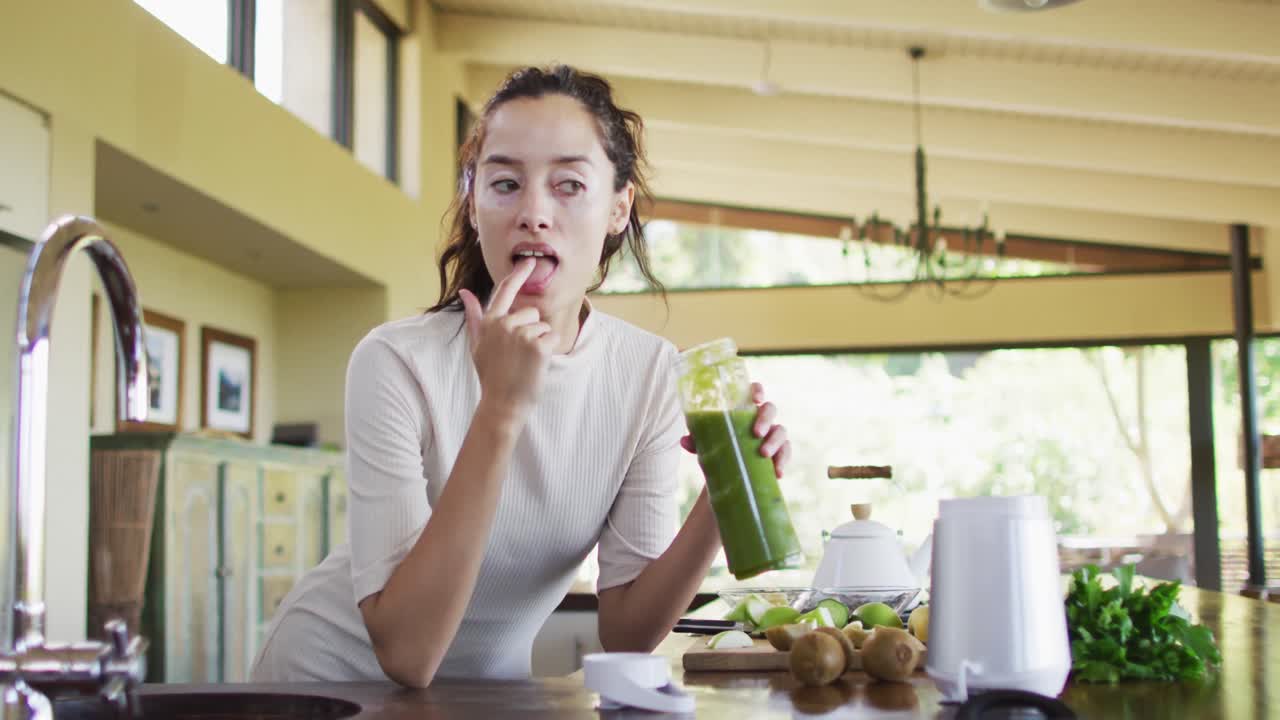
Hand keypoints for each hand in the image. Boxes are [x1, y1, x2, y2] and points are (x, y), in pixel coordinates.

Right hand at [459, 259, 557, 422]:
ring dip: (540, 342)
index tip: (529, 262)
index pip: (504, 291)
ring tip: (524, 362)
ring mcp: (522, 335)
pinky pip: (553, 338)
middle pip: (531, 312)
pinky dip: (549, 351)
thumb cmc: (491, 375)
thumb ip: (474, 317)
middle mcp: (504, 324)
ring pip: (543, 326)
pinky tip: (535, 365)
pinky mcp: (538, 346)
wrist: (502, 404)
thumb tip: (465, 292)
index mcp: (490, 322)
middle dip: (531, 329)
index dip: (518, 274)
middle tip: (518, 355)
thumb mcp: (477, 345)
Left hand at [680, 382, 792, 477]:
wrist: (729, 475)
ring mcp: (772, 435)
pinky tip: (777, 472)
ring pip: (781, 431)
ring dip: (774, 441)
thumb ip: (697, 440)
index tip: (756, 399)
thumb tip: (684, 440)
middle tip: (756, 433)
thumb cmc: (718, 449)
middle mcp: (761, 419)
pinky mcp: (779, 453)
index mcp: (743, 410)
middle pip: (770, 409)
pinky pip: (786, 453)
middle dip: (765, 419)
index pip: (754, 391)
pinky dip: (783, 461)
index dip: (757, 390)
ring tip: (763, 454)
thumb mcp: (707, 445)